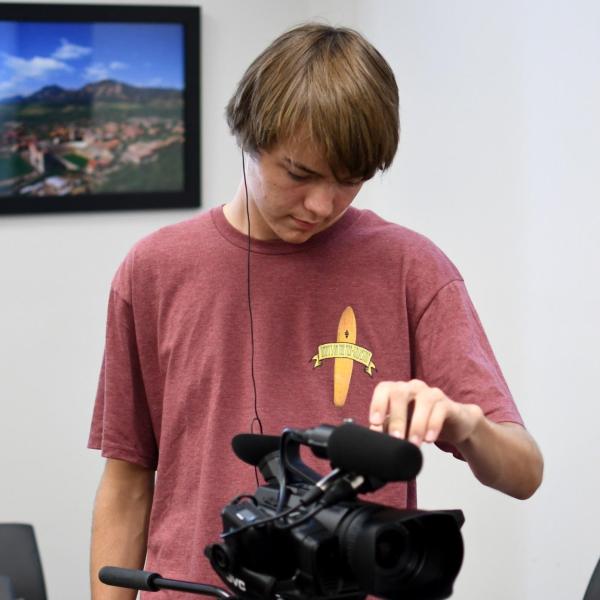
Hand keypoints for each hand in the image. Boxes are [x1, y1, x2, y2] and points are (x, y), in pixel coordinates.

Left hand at [369, 379, 483, 446]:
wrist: (452, 424)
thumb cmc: (419, 422)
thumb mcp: (401, 426)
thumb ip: (386, 429)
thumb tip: (372, 439)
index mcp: (397, 390)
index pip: (383, 388)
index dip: (377, 404)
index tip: (375, 424)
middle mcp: (412, 387)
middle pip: (400, 393)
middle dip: (397, 417)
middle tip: (396, 439)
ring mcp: (430, 393)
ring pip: (423, 401)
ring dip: (417, 424)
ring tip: (414, 444)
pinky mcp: (447, 403)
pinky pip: (440, 409)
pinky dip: (433, 425)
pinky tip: (429, 439)